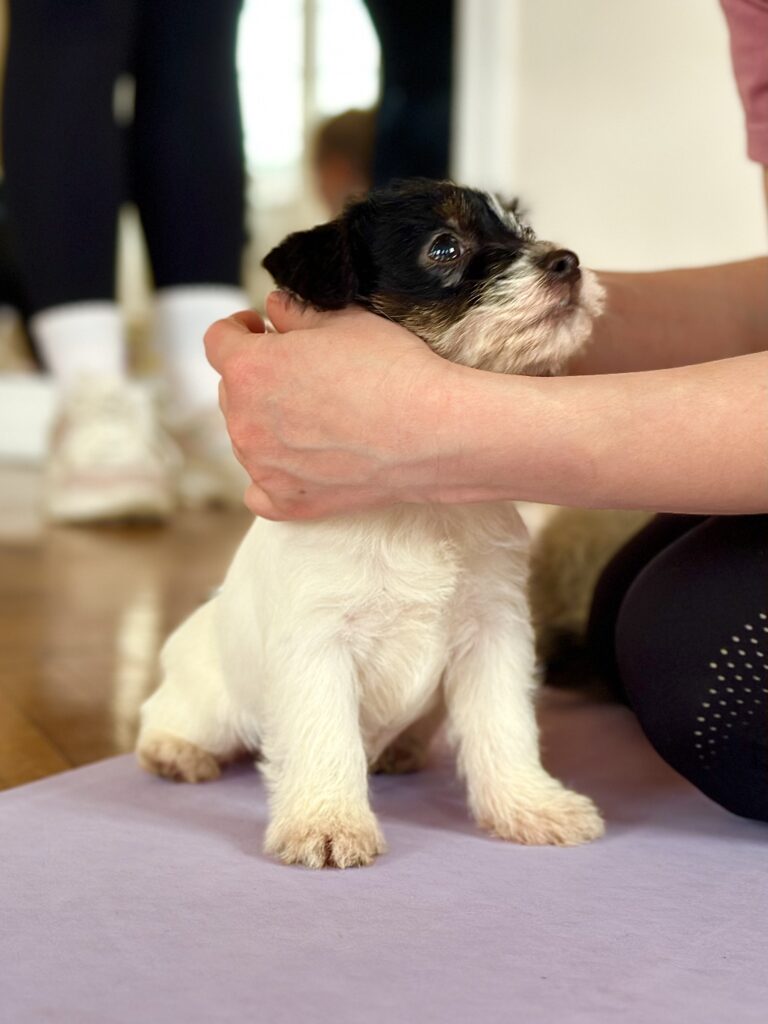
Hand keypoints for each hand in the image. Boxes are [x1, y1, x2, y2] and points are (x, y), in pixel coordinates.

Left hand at [204, 292, 453, 519]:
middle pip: (232, 391)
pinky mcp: (287, 501)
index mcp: (249, 369)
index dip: (239, 329)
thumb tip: (275, 309)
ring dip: (267, 423)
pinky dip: (273, 475)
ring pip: (247, 437)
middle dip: (258, 377)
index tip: (260, 330)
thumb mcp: (343, 320)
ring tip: (313, 417)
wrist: (433, 433)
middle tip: (299, 374)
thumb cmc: (392, 371)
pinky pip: (260, 489)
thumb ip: (295, 312)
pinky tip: (298, 464)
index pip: (218, 340)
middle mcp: (244, 421)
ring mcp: (263, 466)